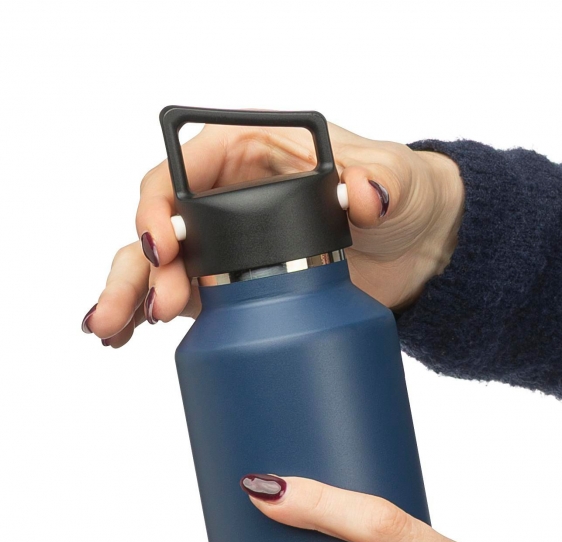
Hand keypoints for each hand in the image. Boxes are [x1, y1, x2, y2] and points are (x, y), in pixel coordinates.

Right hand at [81, 121, 463, 346]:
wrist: (420, 248)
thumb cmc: (401, 194)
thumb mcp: (394, 181)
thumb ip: (379, 183)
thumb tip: (364, 194)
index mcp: (247, 153)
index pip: (182, 173)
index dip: (161, 207)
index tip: (162, 245)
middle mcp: (225, 196)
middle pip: (163, 227)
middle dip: (142, 267)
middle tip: (151, 309)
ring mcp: (228, 245)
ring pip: (162, 266)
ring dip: (132, 296)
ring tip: (113, 332)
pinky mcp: (238, 287)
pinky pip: (185, 297)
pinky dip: (151, 316)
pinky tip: (126, 340)